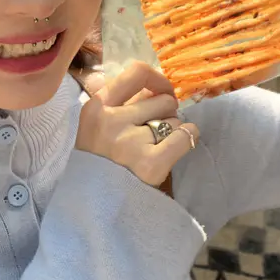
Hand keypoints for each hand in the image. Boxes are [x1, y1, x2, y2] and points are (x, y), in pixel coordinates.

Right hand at [75, 62, 199, 188]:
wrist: (91, 206)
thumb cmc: (97, 163)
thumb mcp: (94, 126)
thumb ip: (120, 103)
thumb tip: (154, 87)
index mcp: (97, 107)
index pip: (137, 73)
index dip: (159, 80)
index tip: (163, 92)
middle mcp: (112, 120)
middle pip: (162, 99)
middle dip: (166, 113)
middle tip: (155, 132)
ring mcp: (131, 142)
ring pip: (174, 120)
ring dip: (172, 131)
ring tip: (155, 148)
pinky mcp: (150, 164)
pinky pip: (185, 136)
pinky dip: (188, 139)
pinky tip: (178, 148)